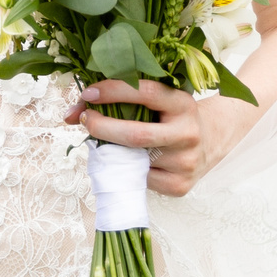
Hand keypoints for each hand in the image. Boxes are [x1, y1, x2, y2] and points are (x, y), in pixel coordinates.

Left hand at [66, 79, 246, 196]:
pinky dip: (127, 169)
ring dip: (111, 151)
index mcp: (182, 103)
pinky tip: (131, 161)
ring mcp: (186, 162)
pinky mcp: (180, 185)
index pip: (145, 92)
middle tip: (84, 119)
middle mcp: (188, 132)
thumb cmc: (168, 116)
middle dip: (103, 127)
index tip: (88, 94)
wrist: (208, 143)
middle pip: (137, 134)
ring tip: (105, 141)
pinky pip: (140, 179)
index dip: (113, 91)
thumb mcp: (153, 101)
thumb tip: (69, 114)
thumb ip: (113, 99)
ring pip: (134, 160)